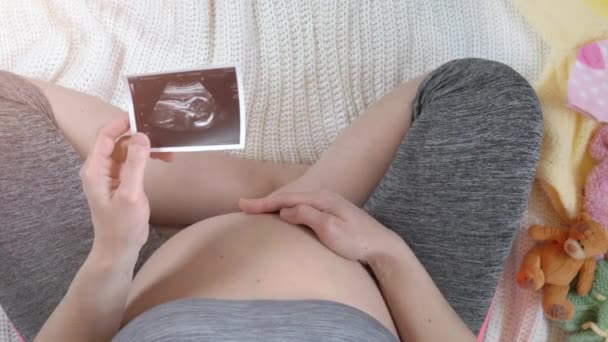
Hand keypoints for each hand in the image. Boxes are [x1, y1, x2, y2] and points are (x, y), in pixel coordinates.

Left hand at [80, 117, 172, 255]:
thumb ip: (135, 164)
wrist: (119, 248)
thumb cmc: (121, 225)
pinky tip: (162, 161)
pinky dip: (146, 159)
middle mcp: (100, 168)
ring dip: (146, 149)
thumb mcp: (131, 194)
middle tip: (163, 138)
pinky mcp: (121, 182)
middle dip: (141, 137)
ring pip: (128, 151)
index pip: (106, 136)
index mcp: (95, 169)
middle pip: (119, 141)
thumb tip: (142, 137)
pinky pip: (133, 162)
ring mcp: (110, 175)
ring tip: (168, 153)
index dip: (123, 123)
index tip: (143, 117)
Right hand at [239, 190, 403, 263]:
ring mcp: (327, 205)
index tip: (243, 206)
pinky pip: (301, 208)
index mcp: (321, 199)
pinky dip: (286, 210)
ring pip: (294, 202)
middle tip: (242, 206)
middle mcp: (323, 197)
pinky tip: (282, 215)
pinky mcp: (330, 214)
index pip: (285, 199)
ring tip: (256, 209)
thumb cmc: (357, 241)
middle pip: (287, 198)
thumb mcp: (331, 230)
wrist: (382, 247)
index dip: (263, 203)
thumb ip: (308, 216)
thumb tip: (285, 210)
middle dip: (264, 202)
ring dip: (274, 205)